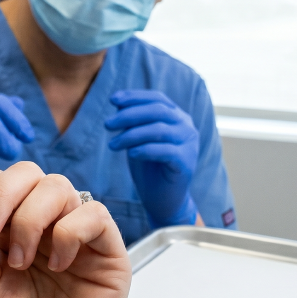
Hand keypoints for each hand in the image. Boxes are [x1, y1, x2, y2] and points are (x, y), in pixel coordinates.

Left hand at [0, 161, 128, 297]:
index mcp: (11, 230)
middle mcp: (45, 227)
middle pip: (29, 174)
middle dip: (0, 194)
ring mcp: (78, 238)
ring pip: (59, 187)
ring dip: (30, 218)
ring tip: (18, 262)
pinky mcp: (108, 253)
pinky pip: (93, 214)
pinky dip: (68, 232)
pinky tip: (56, 265)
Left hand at [105, 89, 198, 226]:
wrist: (163, 200)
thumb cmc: (149, 168)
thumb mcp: (138, 140)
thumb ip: (133, 122)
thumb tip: (118, 102)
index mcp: (177, 117)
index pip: (157, 98)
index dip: (135, 97)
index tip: (113, 100)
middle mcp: (187, 127)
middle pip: (157, 111)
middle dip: (129, 115)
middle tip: (107, 124)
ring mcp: (189, 145)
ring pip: (159, 130)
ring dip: (131, 135)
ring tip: (112, 145)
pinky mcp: (186, 163)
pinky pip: (165, 151)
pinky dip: (145, 150)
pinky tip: (130, 154)